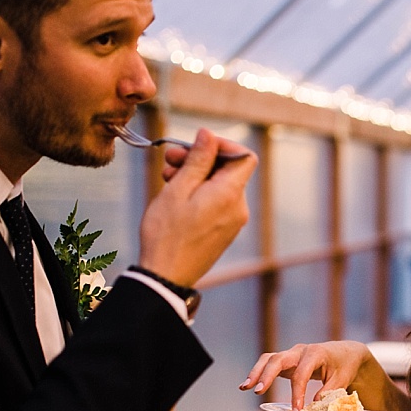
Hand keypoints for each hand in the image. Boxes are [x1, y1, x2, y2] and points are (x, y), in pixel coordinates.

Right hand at [137, 129, 257, 286]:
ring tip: (166, 177)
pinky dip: (199, 193)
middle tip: (169, 158)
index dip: (222, 145)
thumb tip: (209, 135)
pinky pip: (217, 203)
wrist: (166, 275)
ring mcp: (232, 222)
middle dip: (200, 159)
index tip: (196, 144)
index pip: (244, 156)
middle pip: (228, 170)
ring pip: (219, 186)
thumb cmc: (167, 233)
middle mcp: (238, 208)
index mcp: (230, 195)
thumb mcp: (179, 189)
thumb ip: (198, 159)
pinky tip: (175, 196)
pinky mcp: (223, 231)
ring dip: (195, 175)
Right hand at [241, 341, 370, 410]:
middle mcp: (300, 351)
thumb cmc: (344, 366)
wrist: (345, 352)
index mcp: (316, 353)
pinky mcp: (287, 359)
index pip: (301, 374)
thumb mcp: (342, 379)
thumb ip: (329, 392)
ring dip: (256, 372)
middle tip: (258, 392)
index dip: (297, 394)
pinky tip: (248, 385)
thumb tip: (313, 405)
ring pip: (269, 359)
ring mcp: (292, 354)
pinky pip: (269, 363)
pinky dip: (258, 372)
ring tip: (244, 387)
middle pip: (278, 360)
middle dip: (267, 376)